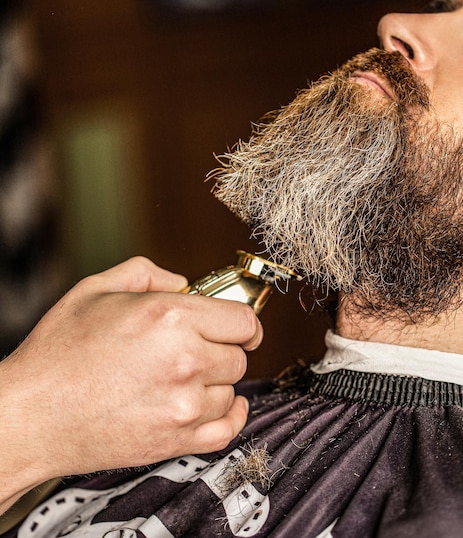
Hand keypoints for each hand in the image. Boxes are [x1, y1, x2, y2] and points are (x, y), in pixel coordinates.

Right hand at [0, 257, 262, 510]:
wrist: (30, 416)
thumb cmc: (57, 353)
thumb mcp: (95, 289)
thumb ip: (146, 274)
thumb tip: (182, 282)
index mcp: (169, 316)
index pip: (243, 320)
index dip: (244, 321)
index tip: (239, 325)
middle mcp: (184, 360)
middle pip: (240, 355)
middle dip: (223, 347)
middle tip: (199, 347)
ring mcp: (182, 405)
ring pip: (232, 390)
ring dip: (216, 381)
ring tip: (184, 376)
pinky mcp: (175, 441)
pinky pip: (227, 430)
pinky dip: (231, 416)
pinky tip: (225, 404)